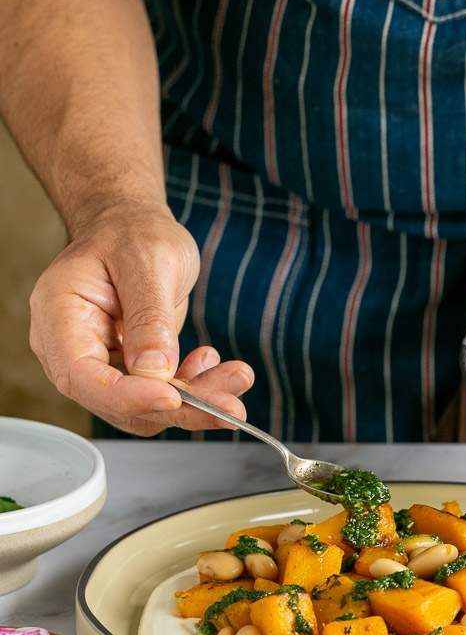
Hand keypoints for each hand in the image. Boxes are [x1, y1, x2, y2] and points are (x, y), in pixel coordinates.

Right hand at [29, 204, 253, 434]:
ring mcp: (100, 363)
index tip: (172, 397)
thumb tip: (153, 372)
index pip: (80, 375)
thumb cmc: (131, 233)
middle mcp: (72, 347)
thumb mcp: (146, 261)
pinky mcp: (129, 371)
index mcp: (59, 314)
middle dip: (177, 407)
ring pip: (145, 407)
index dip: (126, 396)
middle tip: (229, 403)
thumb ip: (149, 317)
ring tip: (237, 378)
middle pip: (116, 401)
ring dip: (195, 402)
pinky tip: (214, 365)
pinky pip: (161, 395)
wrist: (134, 227)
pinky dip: (194, 389)